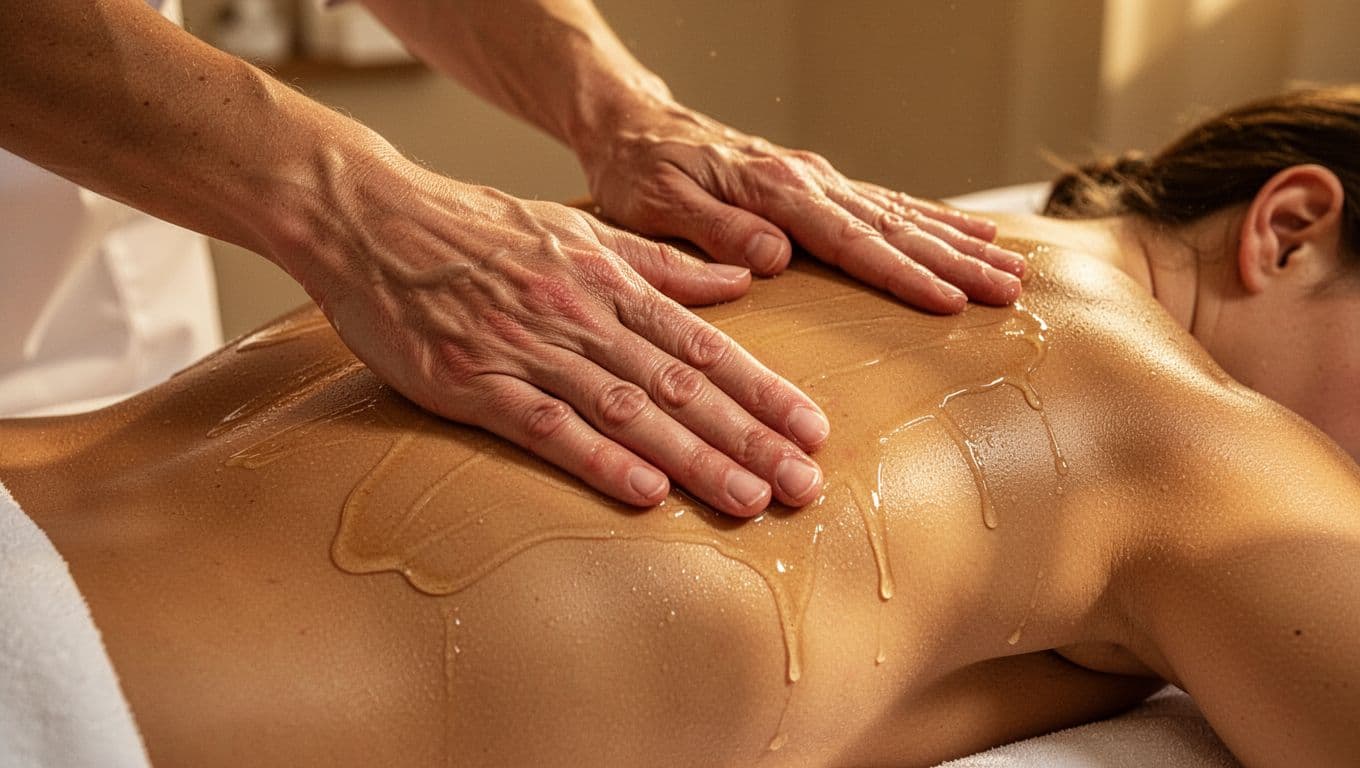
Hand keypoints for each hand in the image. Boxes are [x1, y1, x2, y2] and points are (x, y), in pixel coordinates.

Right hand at [295, 161, 827, 517]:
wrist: (373, 220)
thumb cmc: (480, 228)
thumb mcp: (580, 228)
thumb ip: (663, 263)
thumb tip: (740, 281)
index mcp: (611, 281)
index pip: (705, 345)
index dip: (762, 390)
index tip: (812, 430)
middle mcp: (582, 316)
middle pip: (681, 385)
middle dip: (749, 438)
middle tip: (804, 485)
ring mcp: (529, 350)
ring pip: (627, 410)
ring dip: (693, 458)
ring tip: (749, 500)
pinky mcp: (473, 383)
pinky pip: (545, 425)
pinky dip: (597, 458)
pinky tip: (643, 491)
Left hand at [577, 101, 1025, 312]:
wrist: (634, 125)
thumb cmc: (639, 169)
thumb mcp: (657, 203)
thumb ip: (715, 230)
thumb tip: (776, 257)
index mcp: (772, 188)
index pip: (850, 240)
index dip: (902, 275)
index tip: (949, 302)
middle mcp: (806, 179)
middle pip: (893, 226)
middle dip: (955, 262)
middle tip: (1009, 292)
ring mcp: (817, 179)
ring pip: (901, 214)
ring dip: (957, 243)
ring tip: (1011, 268)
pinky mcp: (817, 184)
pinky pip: (886, 203)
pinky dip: (933, 219)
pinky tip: (970, 233)